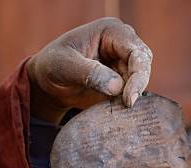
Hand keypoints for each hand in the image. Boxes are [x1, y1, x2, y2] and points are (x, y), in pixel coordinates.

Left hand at [27, 17, 151, 122]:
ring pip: (138, 81)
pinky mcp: (119, 81)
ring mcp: (121, 63)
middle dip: (138, 86)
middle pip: (143, 65)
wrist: (47, 81)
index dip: (138, 74)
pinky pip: (130, 93)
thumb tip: (117, 86)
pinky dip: (125, 104)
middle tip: (127, 106)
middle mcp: (121, 44)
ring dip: (130, 96)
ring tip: (115, 109)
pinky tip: (115, 113)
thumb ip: (89, 73)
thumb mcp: (65, 66)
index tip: (129, 98)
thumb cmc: (53, 65)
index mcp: (110, 32)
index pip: (135, 51)